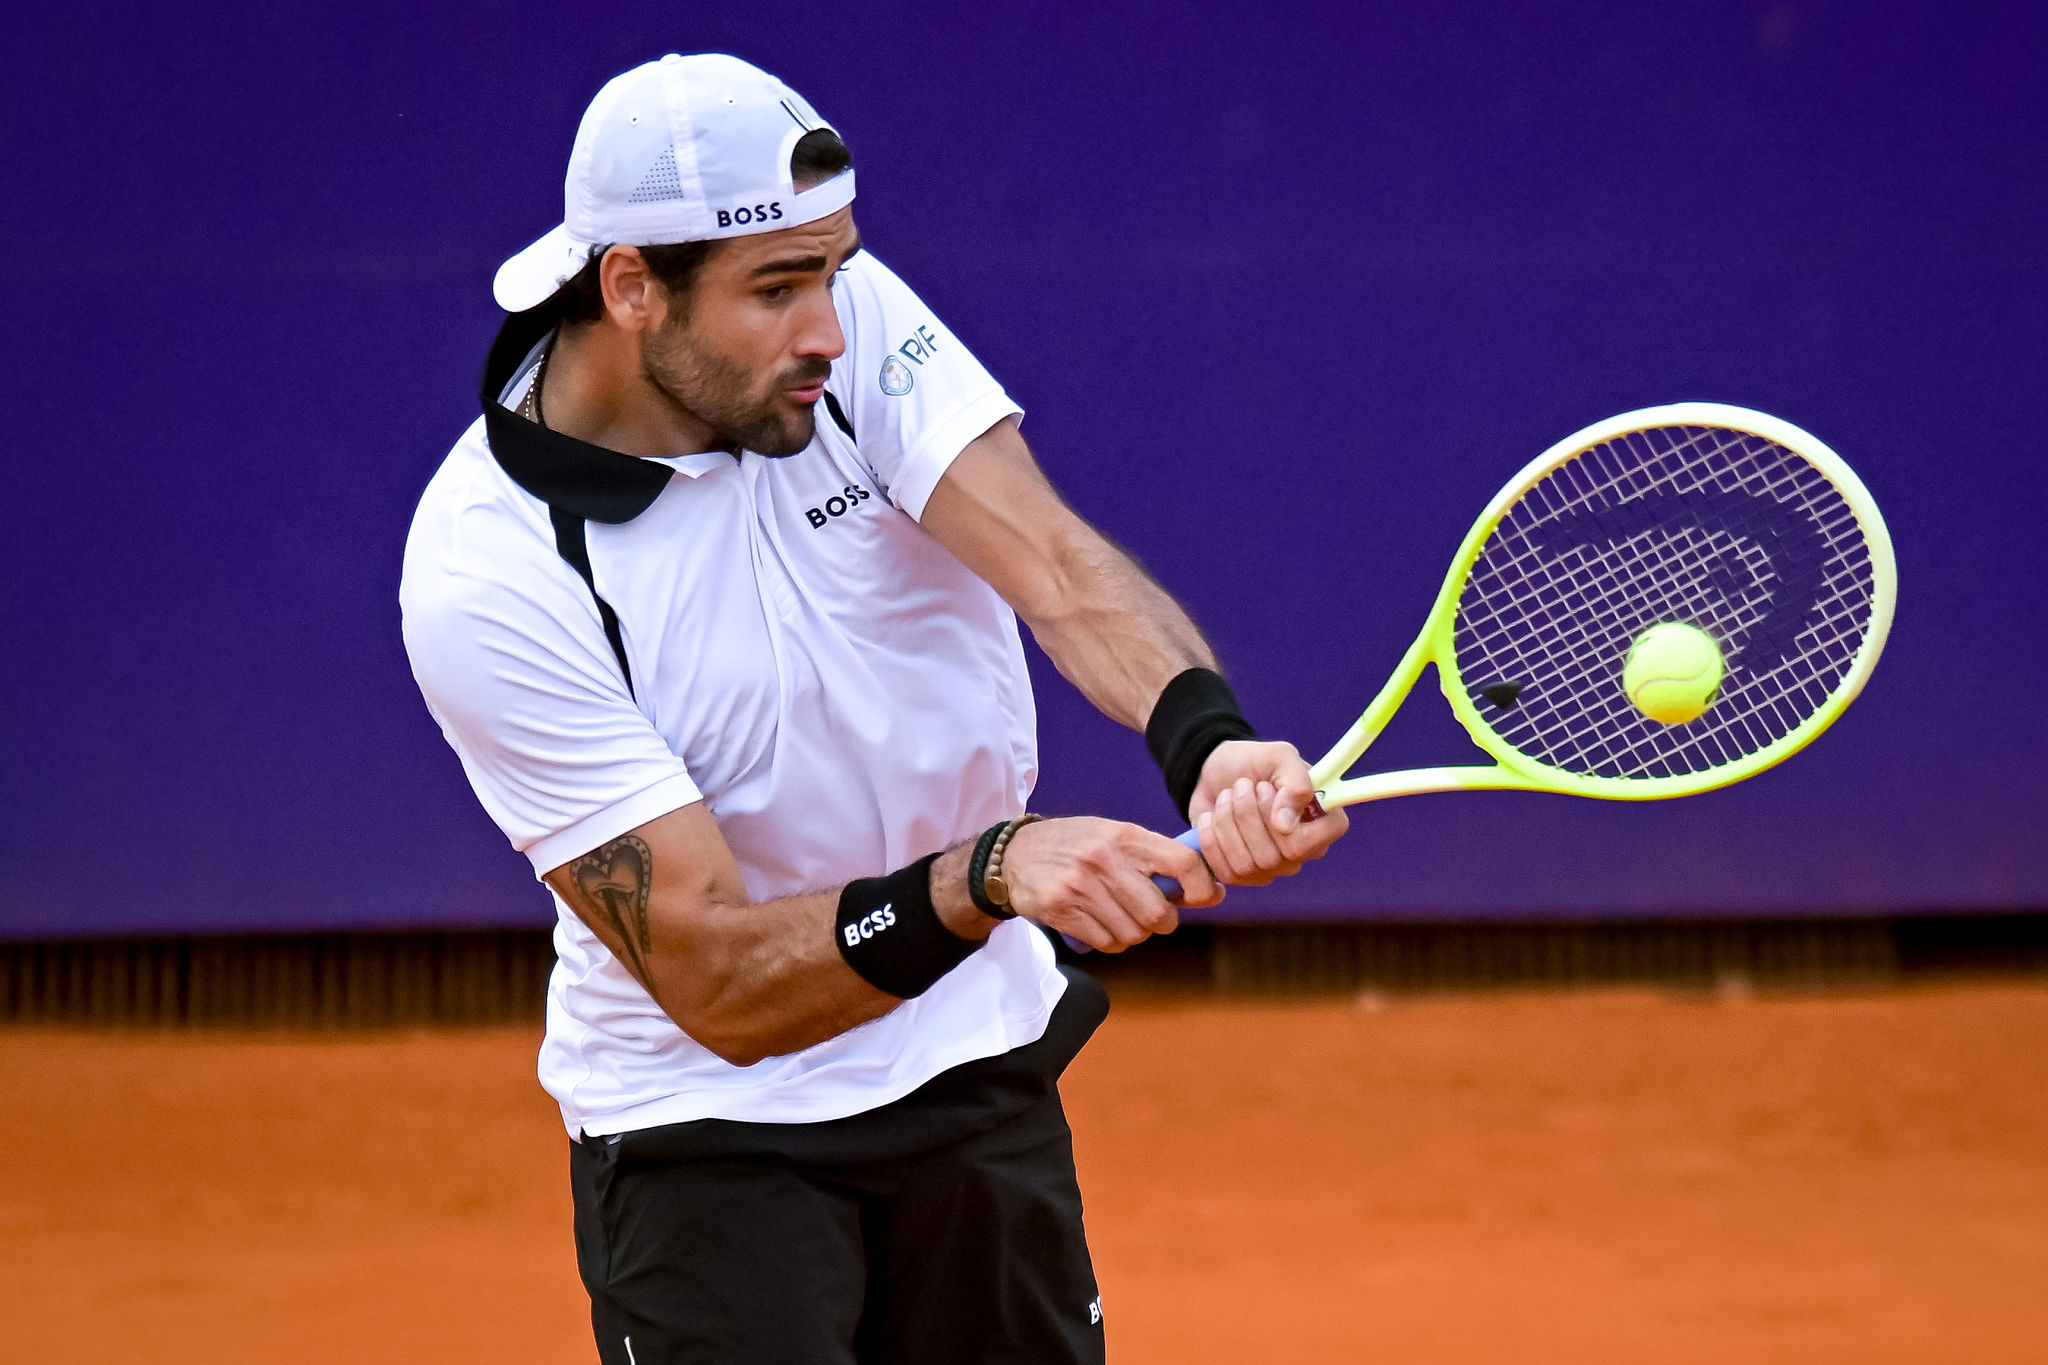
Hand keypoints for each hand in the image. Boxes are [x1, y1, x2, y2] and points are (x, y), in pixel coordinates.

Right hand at [998, 817, 1221, 951]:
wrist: (1015, 854)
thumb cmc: (1076, 846)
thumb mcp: (1115, 836)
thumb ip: (1157, 859)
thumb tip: (1211, 891)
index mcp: (1126, 836)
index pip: (1183, 863)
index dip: (1201, 887)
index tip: (1202, 898)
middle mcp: (1105, 859)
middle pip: (1159, 914)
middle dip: (1161, 922)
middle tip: (1150, 915)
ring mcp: (1081, 886)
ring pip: (1133, 935)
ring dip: (1132, 933)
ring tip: (1118, 917)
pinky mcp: (1061, 909)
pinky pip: (1106, 943)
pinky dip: (1109, 941)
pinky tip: (1097, 924)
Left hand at [1188, 740, 1349, 885]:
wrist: (1216, 771)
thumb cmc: (1255, 763)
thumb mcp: (1279, 756)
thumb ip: (1295, 783)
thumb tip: (1285, 825)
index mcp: (1325, 824)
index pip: (1304, 845)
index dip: (1277, 820)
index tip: (1265, 787)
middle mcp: (1304, 852)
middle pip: (1271, 857)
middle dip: (1246, 814)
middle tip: (1241, 785)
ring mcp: (1274, 868)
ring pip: (1246, 865)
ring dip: (1227, 822)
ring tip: (1226, 796)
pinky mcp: (1242, 874)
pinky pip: (1225, 872)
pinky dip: (1210, 839)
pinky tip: (1211, 817)